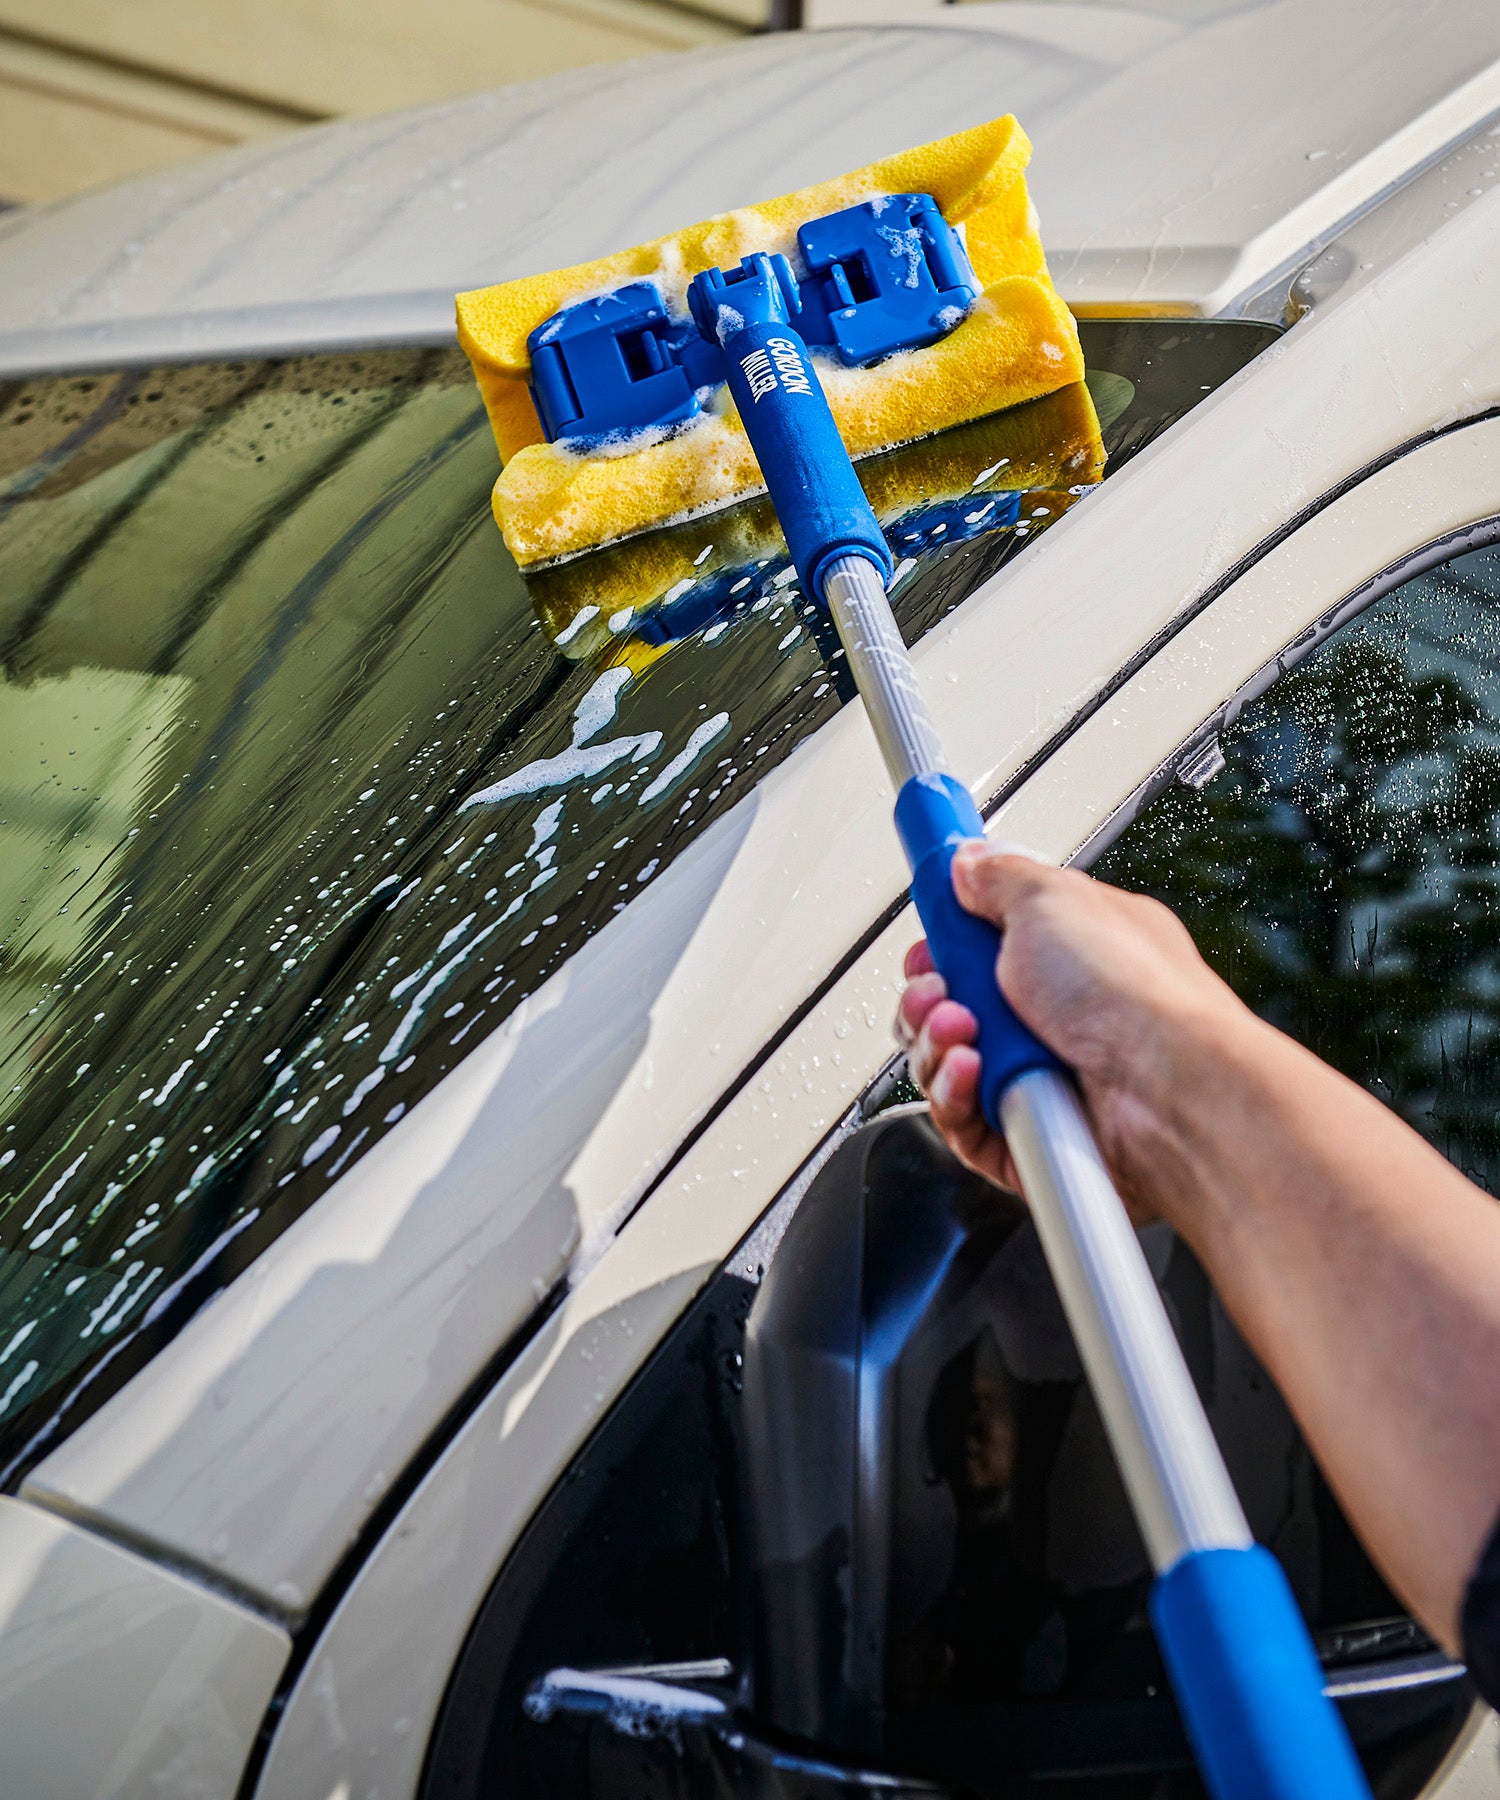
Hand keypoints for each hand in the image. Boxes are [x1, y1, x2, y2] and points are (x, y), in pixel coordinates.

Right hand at [895, 844, 1249, 1219]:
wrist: (1167, 1087)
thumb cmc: (1134, 993)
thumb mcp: (1053, 899)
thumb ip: (1000, 878)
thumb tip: (968, 863)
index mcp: (1069, 954)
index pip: (985, 946)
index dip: (948, 943)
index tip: (931, 938)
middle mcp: (1055, 1017)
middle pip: (954, 1006)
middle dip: (929, 996)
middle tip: (938, 987)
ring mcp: (1041, 1077)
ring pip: (948, 1063)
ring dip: (937, 1042)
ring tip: (961, 1029)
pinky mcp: (1025, 1136)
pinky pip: (960, 1118)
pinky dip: (954, 1094)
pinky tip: (972, 1071)